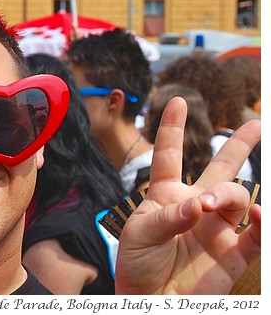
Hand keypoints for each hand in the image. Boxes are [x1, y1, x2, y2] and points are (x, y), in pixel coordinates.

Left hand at [115, 97, 260, 293]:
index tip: (176, 100)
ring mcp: (217, 227)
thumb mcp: (139, 234)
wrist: (150, 301)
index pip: (169, 155)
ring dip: (227, 194)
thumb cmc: (137, 264)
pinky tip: (257, 214)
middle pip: (220, 168)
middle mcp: (195, 205)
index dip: (171, 127)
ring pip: (235, 195)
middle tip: (256, 123)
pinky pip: (257, 233)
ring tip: (209, 206)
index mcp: (165, 195)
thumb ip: (169, 216)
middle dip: (238, 144)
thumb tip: (199, 205)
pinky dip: (261, 221)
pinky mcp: (234, 252)